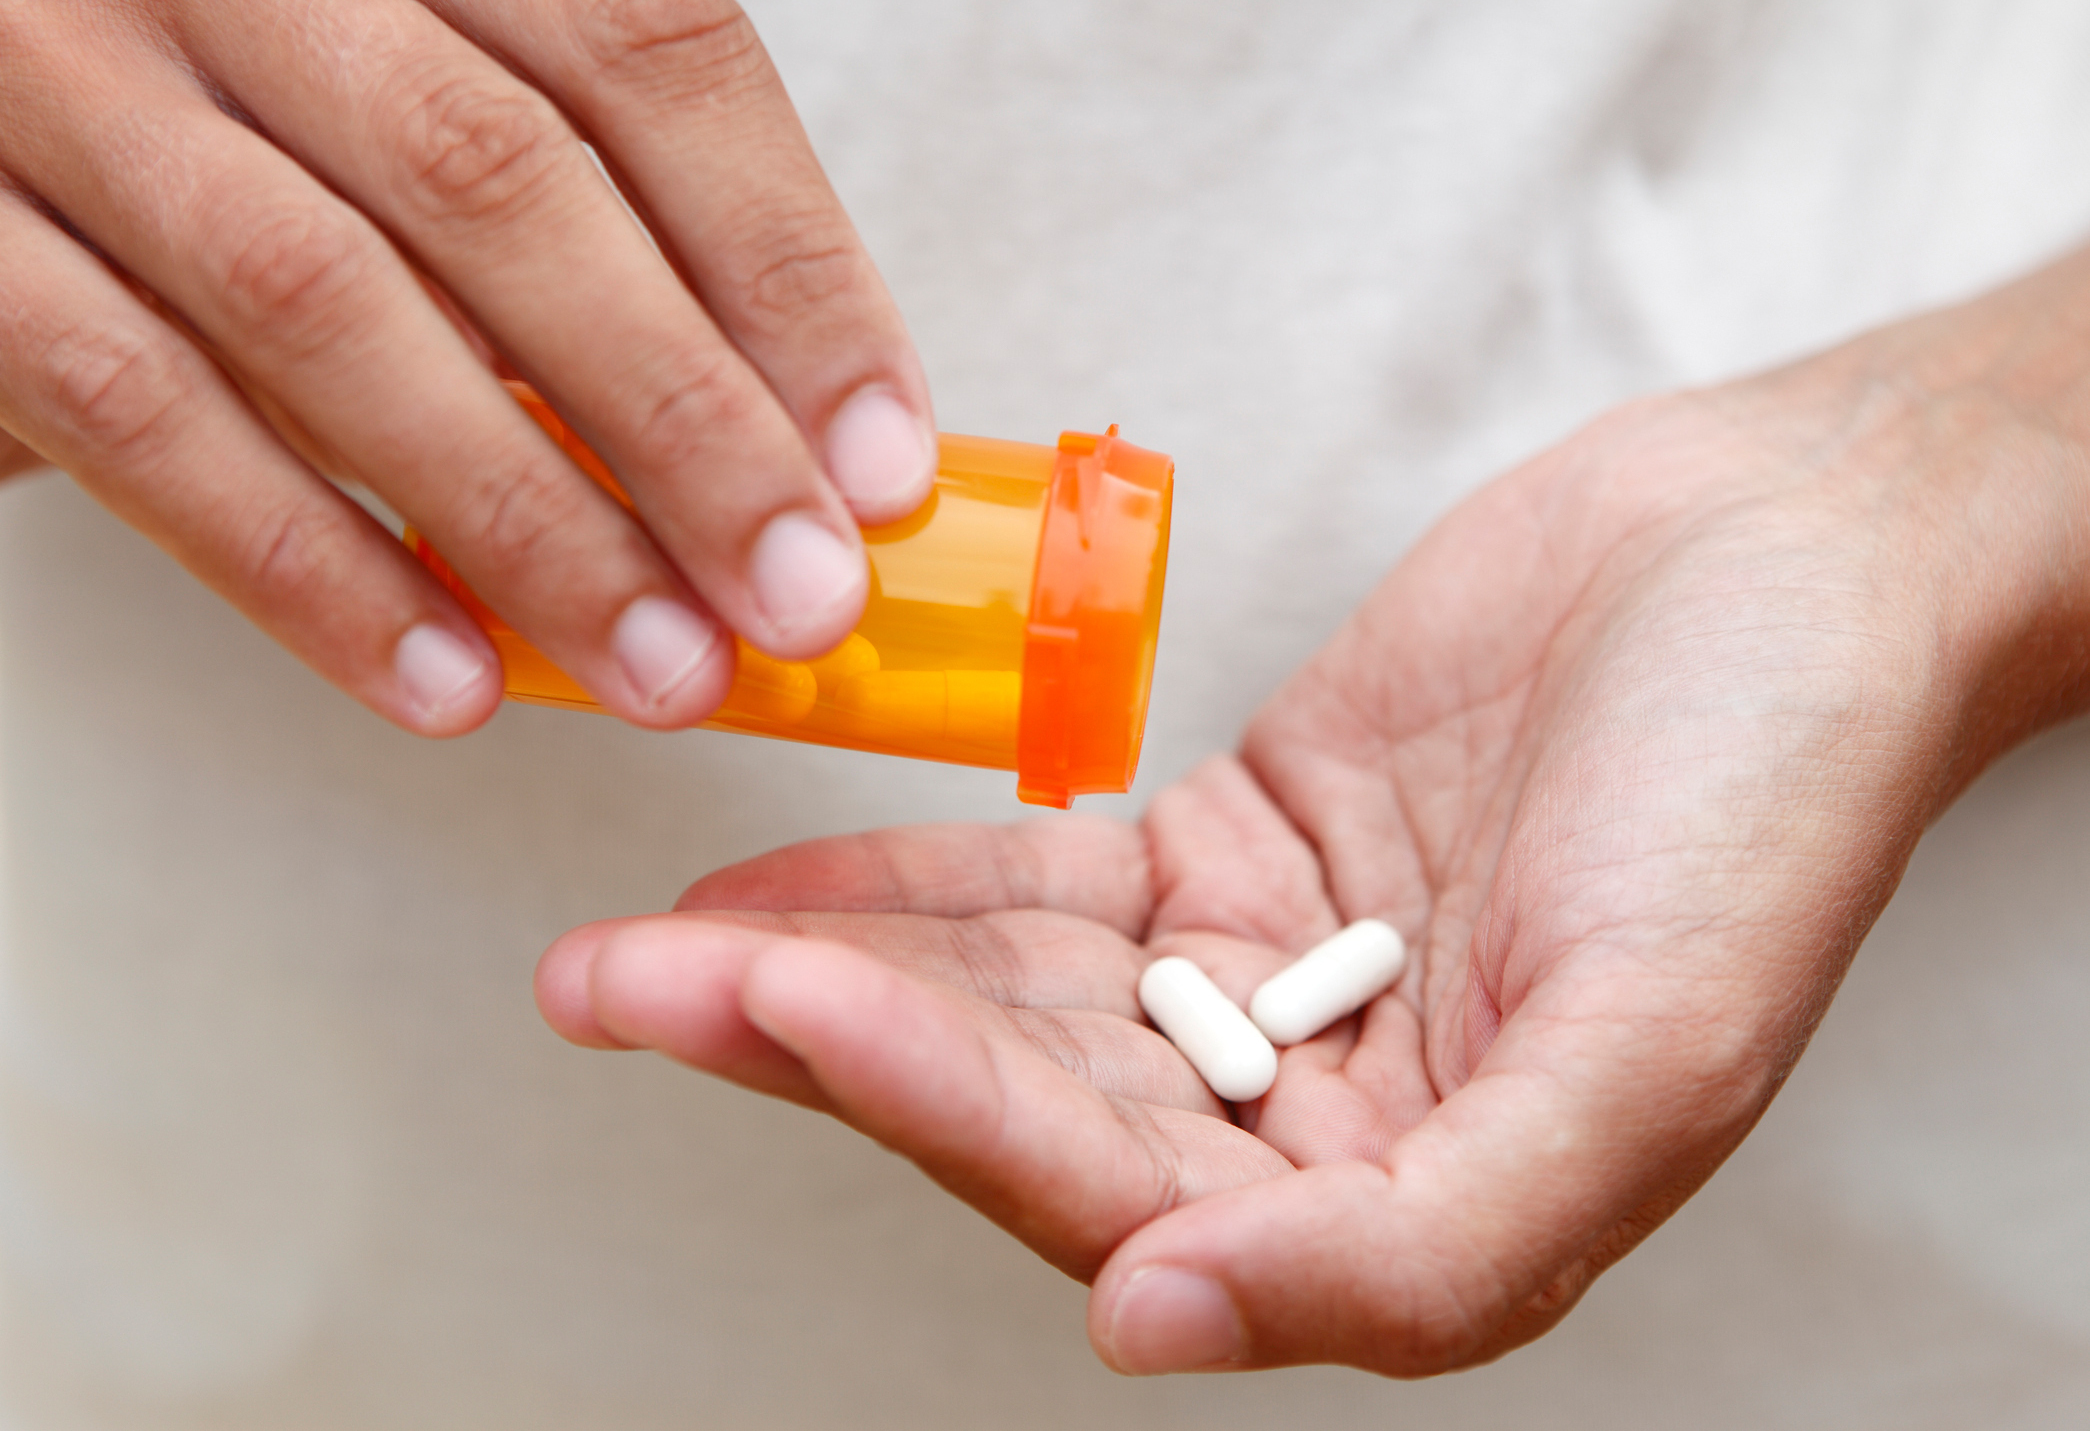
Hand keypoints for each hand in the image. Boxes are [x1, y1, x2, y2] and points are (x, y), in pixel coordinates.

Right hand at [0, 1, 931, 733]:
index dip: (786, 268)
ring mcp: (62, 72)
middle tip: (799, 594)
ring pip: (324, 304)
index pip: (646, 55)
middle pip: (504, 186)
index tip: (876, 457)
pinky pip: (135, 409)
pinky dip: (305, 563)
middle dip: (682, 420)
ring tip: (664, 666)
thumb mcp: (413, 53)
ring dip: (524, 519)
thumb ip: (568, 182)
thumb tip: (782, 409)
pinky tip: (448, 674)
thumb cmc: (240, 61)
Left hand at [536, 249, 2089, 1374]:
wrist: (1784, 563)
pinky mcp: (1232, 851)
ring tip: (643, 953)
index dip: (943, 1108)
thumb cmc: (1769, 796)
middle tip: (625, 994)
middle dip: (821, 1049)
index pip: (1121, 1193)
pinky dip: (909, 882)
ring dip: (827, 967)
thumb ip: (1422, 1240)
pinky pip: (1039, 884)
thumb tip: (1156, 1323)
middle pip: (1020, 1099)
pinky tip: (777, 891)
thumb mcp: (1647, 1052)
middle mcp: (1315, 1117)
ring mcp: (1262, 980)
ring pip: (1003, 995)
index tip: (787, 1007)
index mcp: (1411, 1211)